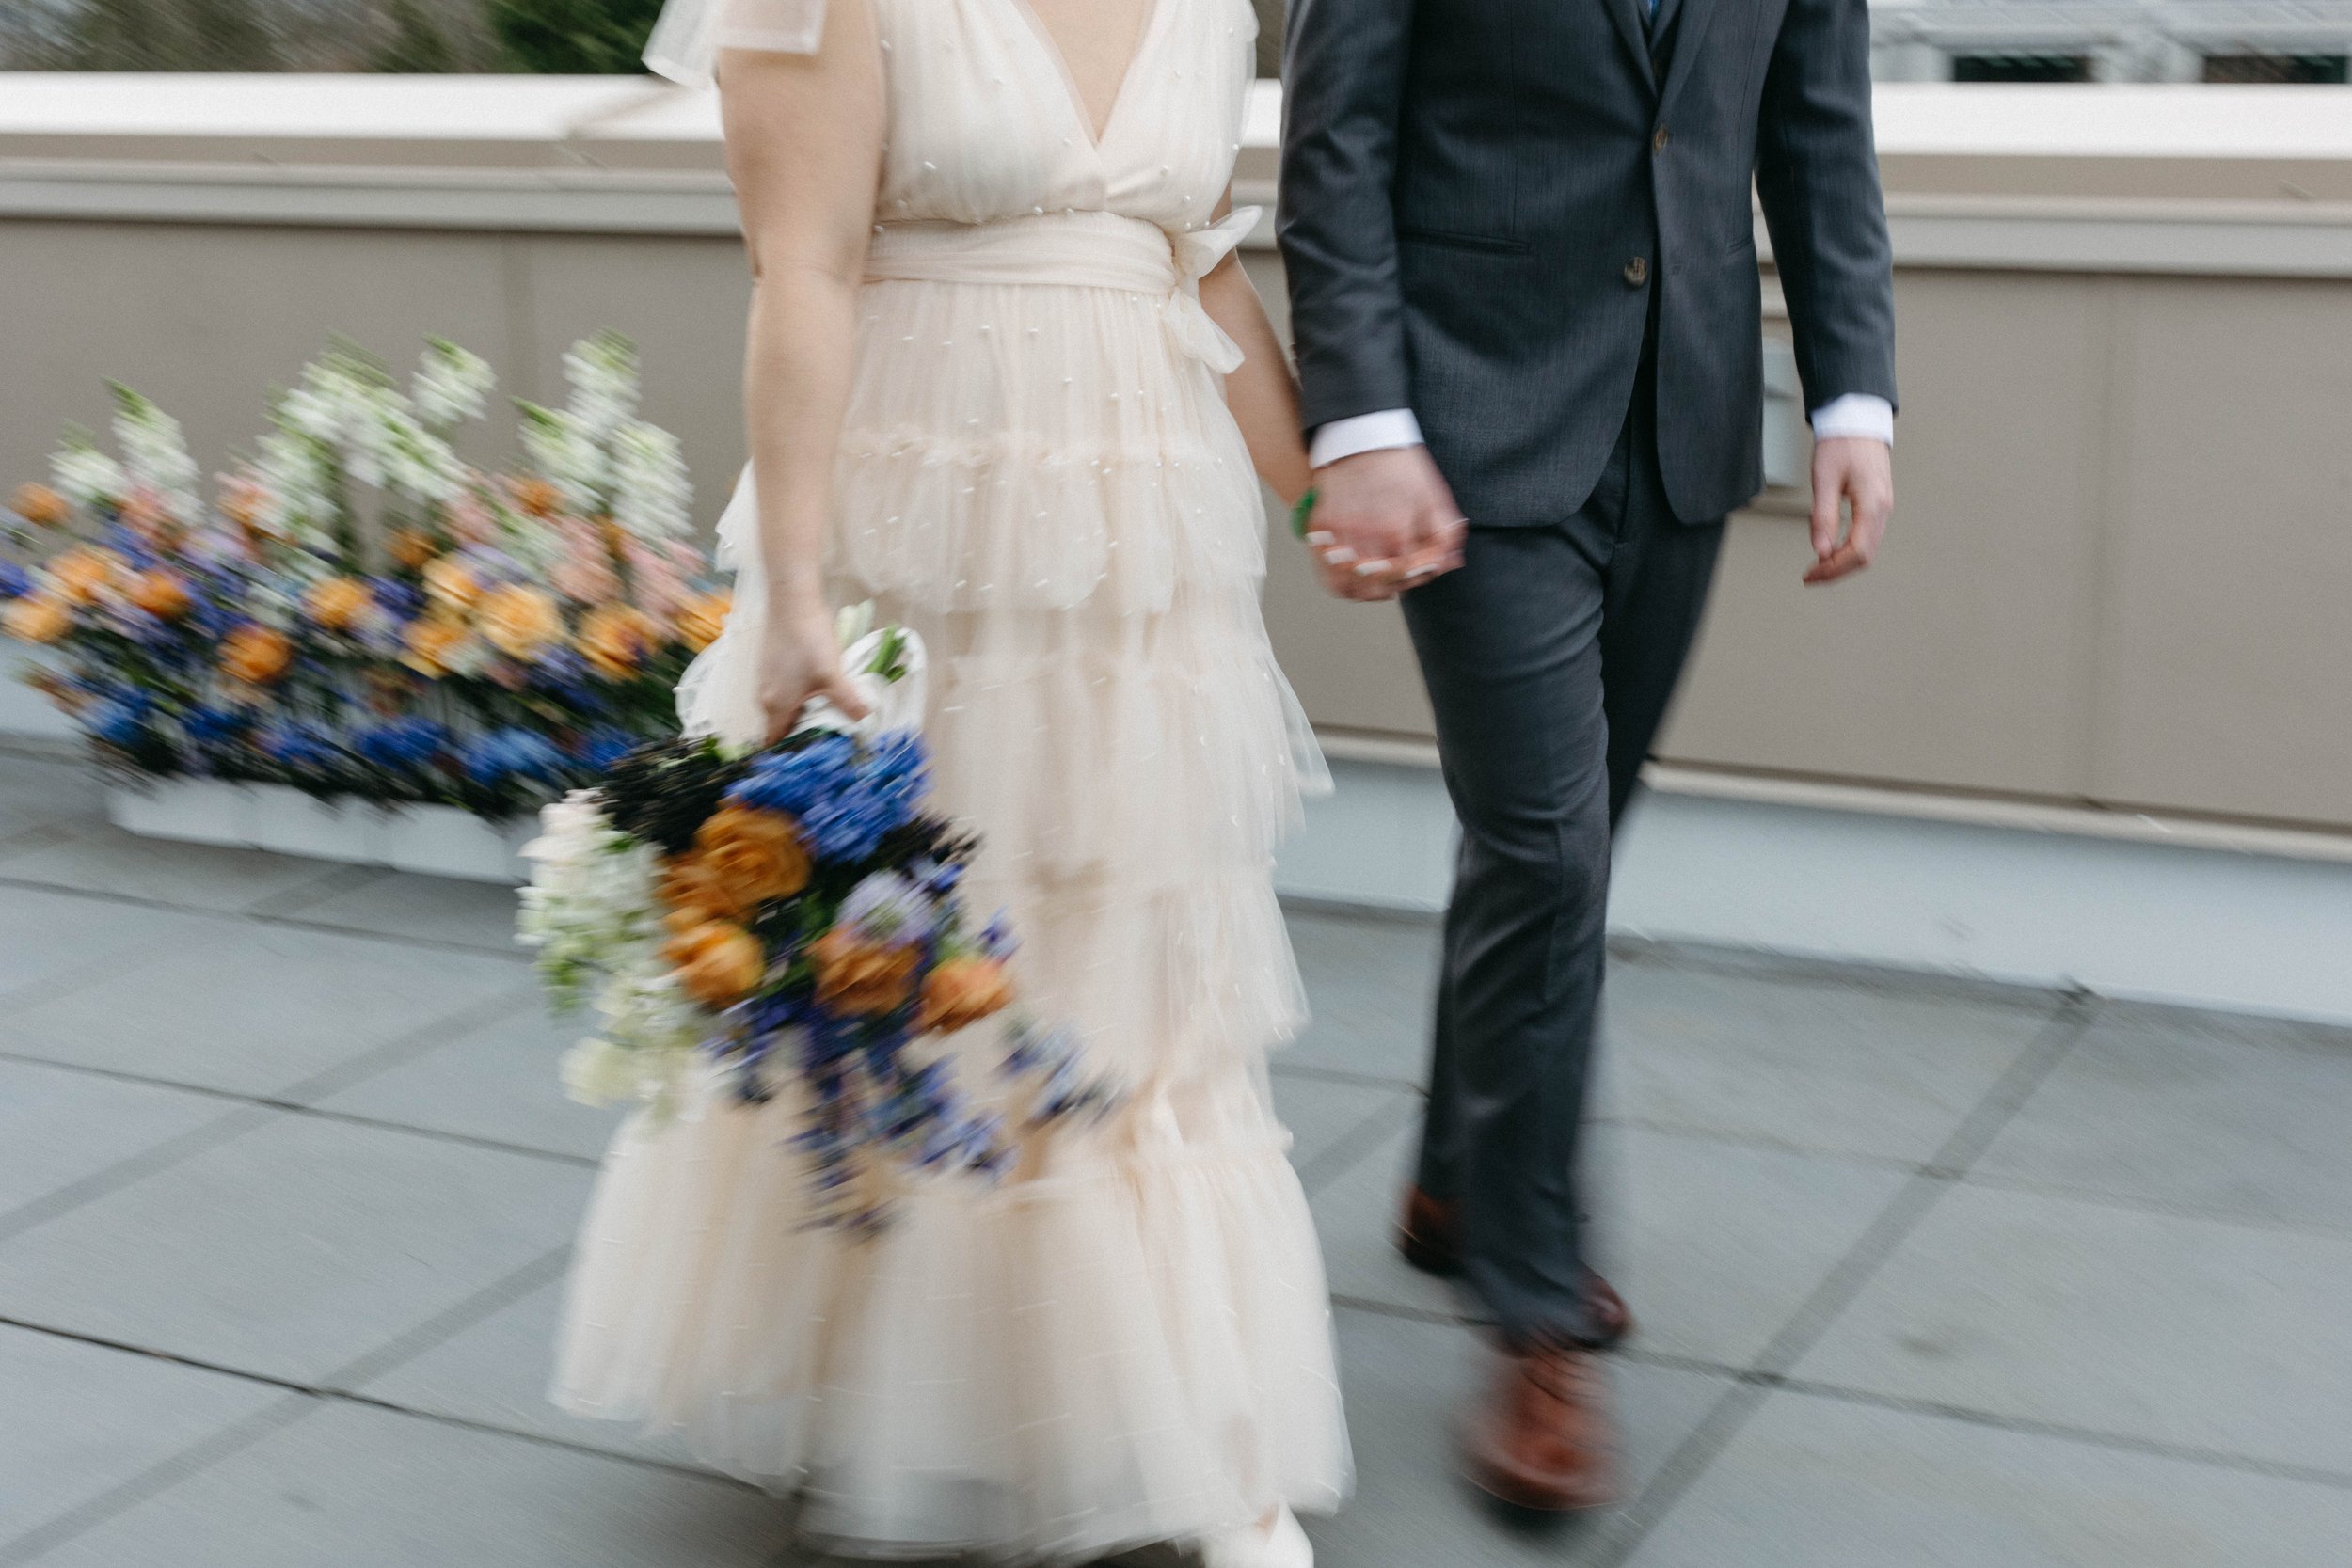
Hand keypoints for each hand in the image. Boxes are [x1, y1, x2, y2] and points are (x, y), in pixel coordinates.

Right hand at [757, 597, 870, 742]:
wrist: (792, 601)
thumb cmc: (808, 640)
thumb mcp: (832, 674)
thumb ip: (847, 701)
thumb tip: (863, 720)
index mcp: (775, 705)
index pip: (776, 741)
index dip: (793, 752)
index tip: (814, 754)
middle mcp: (765, 696)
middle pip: (782, 726)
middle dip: (803, 733)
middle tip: (830, 736)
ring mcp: (766, 679)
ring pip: (784, 707)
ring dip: (804, 713)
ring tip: (829, 713)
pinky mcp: (771, 665)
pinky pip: (784, 691)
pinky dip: (800, 697)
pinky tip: (819, 688)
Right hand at [1302, 445, 1465, 600]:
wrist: (1361, 434)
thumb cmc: (1401, 464)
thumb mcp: (1433, 494)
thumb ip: (1445, 532)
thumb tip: (1449, 564)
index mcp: (1397, 530)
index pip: (1408, 575)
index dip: (1416, 577)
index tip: (1419, 570)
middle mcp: (1366, 536)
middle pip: (1378, 585)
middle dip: (1392, 585)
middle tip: (1398, 580)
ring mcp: (1339, 533)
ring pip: (1348, 585)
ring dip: (1364, 590)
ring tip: (1374, 584)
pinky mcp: (1320, 528)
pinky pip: (1326, 569)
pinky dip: (1339, 579)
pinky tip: (1352, 573)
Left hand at [1803, 436, 1893, 585]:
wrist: (1857, 421)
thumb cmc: (1840, 444)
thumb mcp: (1824, 479)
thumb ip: (1823, 517)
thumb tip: (1820, 551)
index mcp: (1873, 504)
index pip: (1857, 552)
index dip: (1833, 569)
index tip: (1810, 575)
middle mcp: (1883, 509)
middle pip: (1865, 556)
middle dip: (1837, 571)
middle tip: (1810, 576)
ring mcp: (1883, 507)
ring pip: (1867, 549)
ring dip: (1842, 562)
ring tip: (1817, 566)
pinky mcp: (1877, 504)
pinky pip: (1867, 536)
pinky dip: (1848, 549)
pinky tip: (1830, 549)